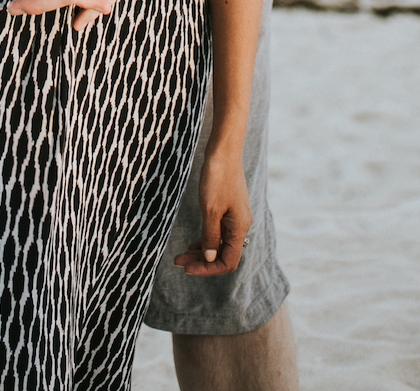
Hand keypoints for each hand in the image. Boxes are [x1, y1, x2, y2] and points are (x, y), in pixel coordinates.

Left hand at [176, 142, 251, 275]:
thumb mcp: (210, 209)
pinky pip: (218, 232)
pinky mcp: (228, 208)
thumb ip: (210, 236)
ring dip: (201, 251)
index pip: (227, 262)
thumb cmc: (218, 177)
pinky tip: (192, 243)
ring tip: (182, 255)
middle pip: (223, 255)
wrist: (224, 150)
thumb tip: (210, 258)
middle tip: (178, 262)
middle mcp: (240, 226)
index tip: (187, 268)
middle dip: (201, 262)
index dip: (208, 269)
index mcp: (240, 228)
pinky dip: (205, 239)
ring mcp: (235, 217)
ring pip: (219, 244)